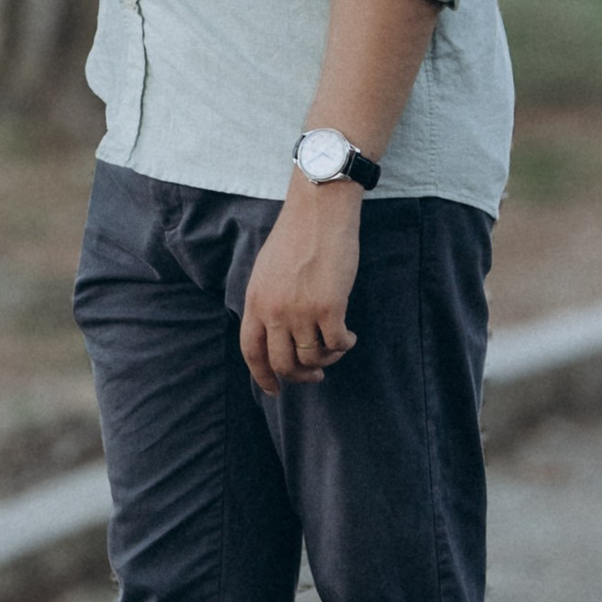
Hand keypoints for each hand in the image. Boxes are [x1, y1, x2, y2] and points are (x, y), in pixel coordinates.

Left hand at [238, 180, 363, 395]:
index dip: (262, 376)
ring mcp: (300, 311)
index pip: (251, 352)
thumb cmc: (296, 237)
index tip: (274, 390)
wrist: (319, 212)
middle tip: (316, 376)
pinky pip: (337, 344)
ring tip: (336, 345)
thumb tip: (276, 336)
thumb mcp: (266, 271)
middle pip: (283, 363)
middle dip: (301, 376)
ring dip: (327, 359)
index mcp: (255, 301)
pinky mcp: (329, 307)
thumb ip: (267, 303)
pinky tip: (350, 336)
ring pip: (312, 358)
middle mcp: (274, 311)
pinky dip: (345, 345)